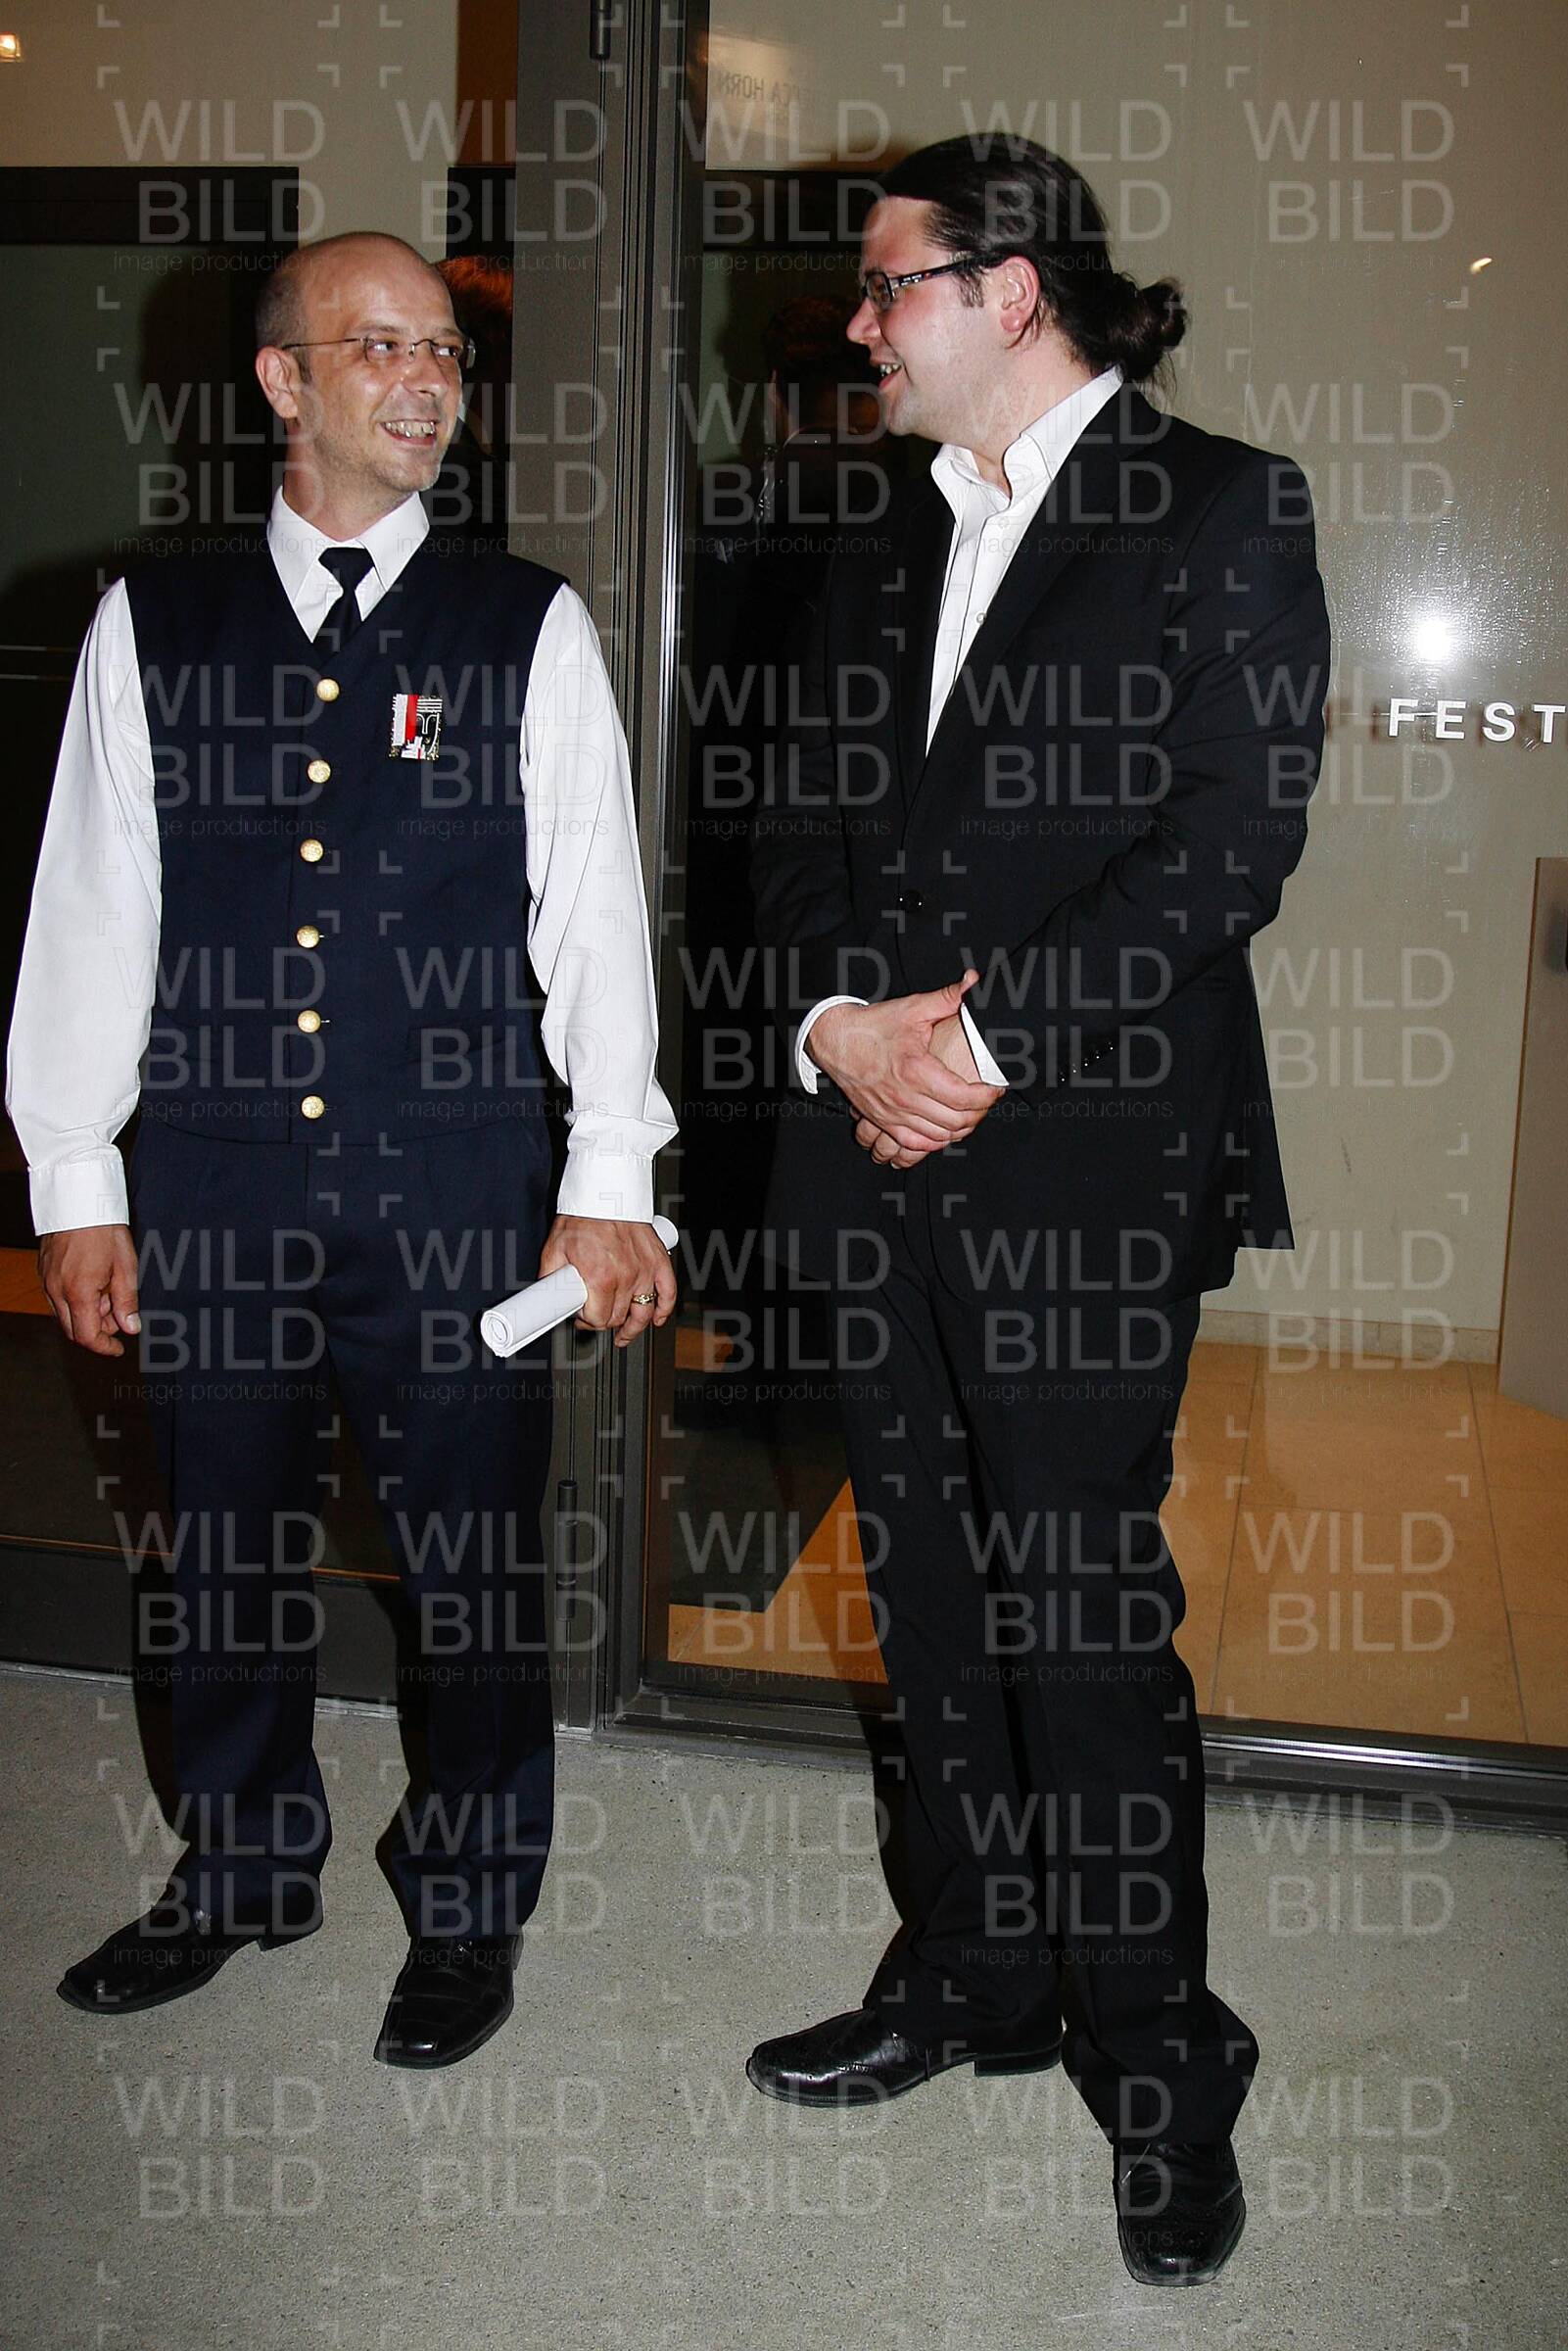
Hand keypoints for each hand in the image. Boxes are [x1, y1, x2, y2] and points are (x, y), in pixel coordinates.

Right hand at [38, 1224, 139, 1356]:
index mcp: (78, 1292)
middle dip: (97, 1330)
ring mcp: (47, 1281)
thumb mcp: (125, 1266)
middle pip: (72, 1330)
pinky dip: (75, 1300)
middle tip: (117, 1315)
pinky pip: (58, 1298)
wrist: (78, 1199)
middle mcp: (56, 1290)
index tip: (118, 1348)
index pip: (86, 1337)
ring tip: (107, 1291)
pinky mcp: (44, 1271)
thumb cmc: (103, 1229)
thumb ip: (127, 1301)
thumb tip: (131, 1327)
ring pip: (65, 1314)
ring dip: (87, 1314)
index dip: (104, 1347)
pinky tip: (92, 1283)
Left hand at [538, 1216, 677, 1348]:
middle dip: (604, 1321)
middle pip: (618, 1317)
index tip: (582, 1317)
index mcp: (600, 1276)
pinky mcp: (658, 1261)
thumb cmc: (582, 1217)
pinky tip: (655, 1319)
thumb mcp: (554, 1250)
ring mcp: (645, 1270)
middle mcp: (625, 1276)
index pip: (597, 1319)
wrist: (604, 1192)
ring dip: (633, 1327)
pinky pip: (668, 1293)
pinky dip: (663, 1310)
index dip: (586, 1321)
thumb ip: (551, 1278)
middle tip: (596, 1315)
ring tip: (625, 1334)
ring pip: (643, 1312)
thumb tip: (547, 1296)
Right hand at [807, 972, 999, 1156]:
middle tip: (986, 1101)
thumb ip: (948, 998)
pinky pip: (915, 1144)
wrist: (835, 1041)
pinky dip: (934, 1141)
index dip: (987, 1097)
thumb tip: (974, 981)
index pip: (964, 1097)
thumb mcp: (912, 1008)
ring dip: (960, 1129)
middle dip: (979, 1113)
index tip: (996, 1088)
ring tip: (969, 1113)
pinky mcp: (882, 1121)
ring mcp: (892, 1113)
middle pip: (956, 1121)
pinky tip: (943, 1128)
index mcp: (916, 1070)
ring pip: (939, 1136)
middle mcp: (904, 1097)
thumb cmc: (874, 1026)